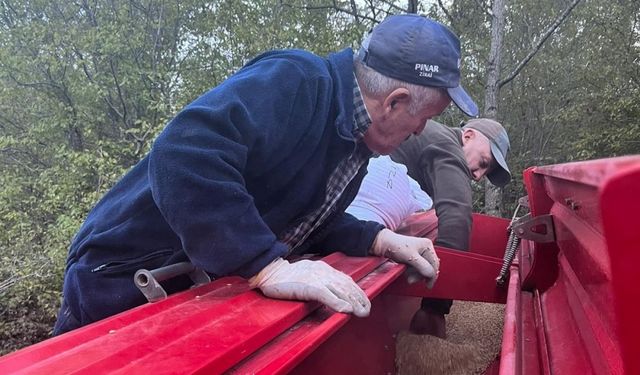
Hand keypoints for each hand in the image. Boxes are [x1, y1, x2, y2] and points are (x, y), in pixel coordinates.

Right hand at [249, 258, 370, 316]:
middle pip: (347, 286)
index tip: (365, 301)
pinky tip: (345, 310)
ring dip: (353, 302)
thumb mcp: (308, 275)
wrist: (271, 272)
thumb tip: (330, 291)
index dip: (357, 291)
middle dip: (359, 298)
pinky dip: (337, 302)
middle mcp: (323, 272)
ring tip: (361, 312)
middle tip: (367, 310)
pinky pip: (326, 294)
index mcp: (323, 269)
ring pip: (340, 290)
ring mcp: (316, 278)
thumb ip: (320, 281)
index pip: (346, 280)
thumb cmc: (286, 276)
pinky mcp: (308, 286)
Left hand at [370, 229, 439, 287]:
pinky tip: (407, 273)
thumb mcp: (411, 257)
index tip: (428, 285)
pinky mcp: (414, 257)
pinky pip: (417, 268)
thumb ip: (422, 266)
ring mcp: (420, 253)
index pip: (434, 263)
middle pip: (429, 267)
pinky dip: (413, 273)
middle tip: (411, 280)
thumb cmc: (396, 246)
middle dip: (421, 275)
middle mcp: (425, 249)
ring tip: (408, 277)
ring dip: (416, 275)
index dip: (432, 275)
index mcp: (427, 245)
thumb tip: (431, 275)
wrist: (384, 244)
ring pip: (423, 269)